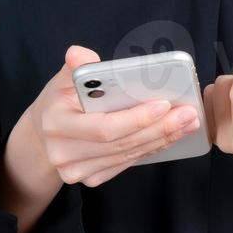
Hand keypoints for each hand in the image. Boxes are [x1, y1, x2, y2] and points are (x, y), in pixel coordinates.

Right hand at [25, 45, 202, 187]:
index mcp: (56, 123)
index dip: (136, 118)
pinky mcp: (89, 179)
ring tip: (187, 123)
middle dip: (159, 129)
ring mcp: (75, 171)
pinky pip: (126, 164)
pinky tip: (169, 136)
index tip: (164, 104)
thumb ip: (76, 66)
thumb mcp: (63, 78)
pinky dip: (150, 149)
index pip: (104, 126)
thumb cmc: (60, 99)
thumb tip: (80, 54)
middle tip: (188, 114)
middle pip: (121, 144)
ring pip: (127, 155)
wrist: (44, 132)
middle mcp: (63, 153)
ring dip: (161, 140)